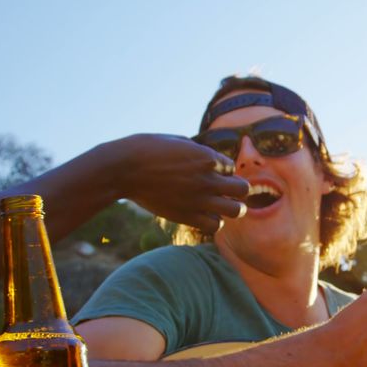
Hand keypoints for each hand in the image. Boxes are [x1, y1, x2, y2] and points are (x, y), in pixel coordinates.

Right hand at [112, 134, 249, 233]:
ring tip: (219, 206)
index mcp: (206, 157)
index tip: (208, 173)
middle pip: (243, 189)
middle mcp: (208, 179)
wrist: (123, 169)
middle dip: (236, 190)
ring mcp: (199, 199)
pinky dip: (213, 222)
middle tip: (223, 191)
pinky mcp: (187, 216)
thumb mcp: (175, 140)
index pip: (231, 166)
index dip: (222, 170)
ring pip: (236, 210)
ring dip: (231, 208)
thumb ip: (195, 149)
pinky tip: (203, 216)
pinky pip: (215, 225)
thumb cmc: (145, 149)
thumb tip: (205, 156)